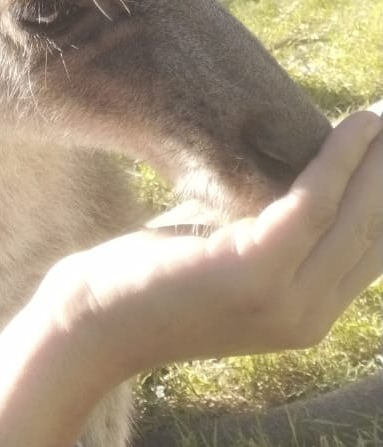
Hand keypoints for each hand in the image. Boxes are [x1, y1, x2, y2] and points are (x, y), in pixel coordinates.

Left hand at [46, 107, 382, 381]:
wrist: (93, 321)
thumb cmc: (151, 278)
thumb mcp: (227, 256)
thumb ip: (270, 232)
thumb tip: (305, 177)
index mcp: (309, 317)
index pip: (374, 254)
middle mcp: (310, 318)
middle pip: (378, 233)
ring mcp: (287, 301)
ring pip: (358, 216)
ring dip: (380, 159)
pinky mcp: (256, 272)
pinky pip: (315, 203)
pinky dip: (341, 158)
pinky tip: (359, 125)